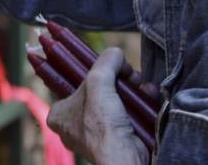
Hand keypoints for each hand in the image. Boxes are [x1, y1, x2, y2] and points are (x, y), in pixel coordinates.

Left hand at [47, 47, 150, 164]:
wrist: (125, 157)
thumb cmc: (102, 125)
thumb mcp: (98, 83)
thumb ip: (104, 63)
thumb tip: (115, 53)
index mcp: (60, 114)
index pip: (71, 83)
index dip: (89, 71)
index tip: (103, 63)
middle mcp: (77, 124)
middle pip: (98, 89)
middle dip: (116, 77)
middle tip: (126, 71)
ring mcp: (99, 131)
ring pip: (116, 97)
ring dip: (131, 86)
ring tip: (138, 82)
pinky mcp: (120, 134)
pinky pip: (129, 110)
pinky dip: (140, 99)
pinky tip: (147, 93)